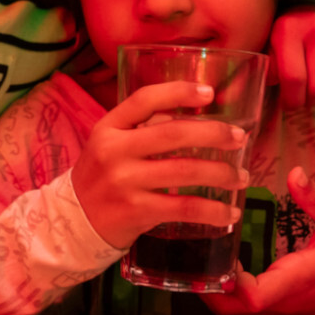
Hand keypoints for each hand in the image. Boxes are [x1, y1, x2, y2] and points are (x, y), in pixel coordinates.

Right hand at [72, 81, 248, 248]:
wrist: (74, 222)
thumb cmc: (102, 178)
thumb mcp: (110, 145)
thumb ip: (143, 129)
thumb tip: (195, 119)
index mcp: (108, 127)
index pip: (144, 100)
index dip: (178, 92)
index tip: (209, 93)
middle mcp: (114, 151)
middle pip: (173, 134)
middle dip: (214, 134)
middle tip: (239, 138)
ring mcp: (125, 182)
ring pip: (185, 171)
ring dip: (221, 173)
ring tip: (240, 177)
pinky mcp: (136, 211)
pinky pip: (184, 208)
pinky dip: (213, 210)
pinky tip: (229, 211)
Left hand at [201, 166, 314, 314]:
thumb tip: (295, 173)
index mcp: (295, 281)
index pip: (255, 298)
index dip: (231, 283)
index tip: (223, 256)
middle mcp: (282, 301)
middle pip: (232, 311)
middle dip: (207, 289)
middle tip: (196, 255)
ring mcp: (279, 309)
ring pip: (234, 314)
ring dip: (214, 293)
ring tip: (201, 259)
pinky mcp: (278, 309)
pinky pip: (243, 311)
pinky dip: (226, 296)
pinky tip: (220, 268)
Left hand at [269, 5, 314, 108]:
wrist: (310, 12)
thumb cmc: (285, 39)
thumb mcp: (266, 49)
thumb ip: (259, 70)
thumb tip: (246, 91)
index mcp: (288, 28)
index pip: (295, 79)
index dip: (292, 100)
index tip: (289, 102)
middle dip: (310, 100)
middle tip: (305, 95)